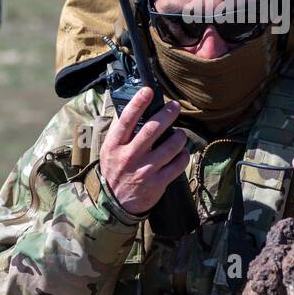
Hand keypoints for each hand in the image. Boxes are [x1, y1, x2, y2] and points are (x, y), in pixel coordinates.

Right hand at [99, 87, 189, 215]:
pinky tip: (181, 153)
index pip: (127, 120)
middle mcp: (129, 156)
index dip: (138, 103)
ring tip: (180, 134)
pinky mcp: (157, 183)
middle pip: (152, 129)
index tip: (149, 91)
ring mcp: (144, 170)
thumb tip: (132, 105)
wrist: (114, 203)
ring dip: (179, 136)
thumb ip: (120, 130)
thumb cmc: (114, 170)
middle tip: (175, 106)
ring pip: (170, 146)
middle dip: (167, 114)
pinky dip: (183, 155)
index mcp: (115, 145)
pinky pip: (178, 165)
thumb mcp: (110, 149)